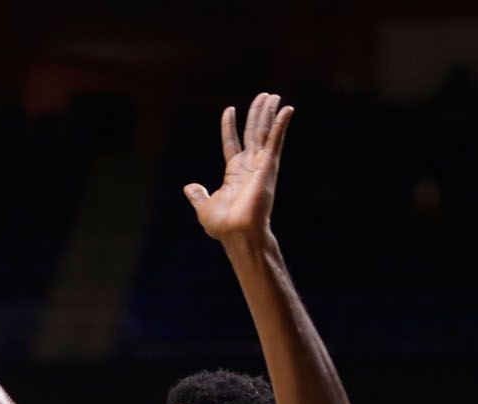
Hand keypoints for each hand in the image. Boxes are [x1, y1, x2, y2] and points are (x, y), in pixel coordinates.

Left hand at [183, 92, 292, 243]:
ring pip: (265, 132)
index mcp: (234, 173)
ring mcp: (260, 165)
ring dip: (269, 113)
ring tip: (273, 95)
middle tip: (264, 96)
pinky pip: (276, 140)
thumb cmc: (223, 226)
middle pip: (253, 133)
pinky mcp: (269, 166)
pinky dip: (281, 125)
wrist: (237, 233)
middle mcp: (249, 166)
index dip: (229, 127)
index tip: (229, 109)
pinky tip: (287, 109)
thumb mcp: (204, 207)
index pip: (231, 143)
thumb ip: (198, 195)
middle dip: (257, 114)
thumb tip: (189, 187)